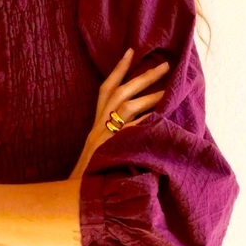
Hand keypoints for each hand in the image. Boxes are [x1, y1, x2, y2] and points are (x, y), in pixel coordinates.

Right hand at [70, 49, 168, 178]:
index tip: (131, 51)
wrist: (77, 194)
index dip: (117, 69)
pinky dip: (144, 122)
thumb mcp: (100, 149)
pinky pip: (130, 131)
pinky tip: (158, 117)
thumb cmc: (92, 172)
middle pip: (119, 93)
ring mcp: (104, 136)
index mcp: (96, 123)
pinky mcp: (111, 148)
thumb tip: (136, 124)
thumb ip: (114, 135)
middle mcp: (98, 125)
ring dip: (148, 96)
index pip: (105, 89)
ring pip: (125, 107)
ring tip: (168, 90)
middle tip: (164, 65)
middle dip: (143, 77)